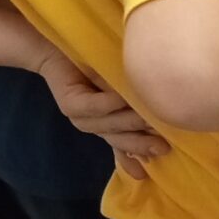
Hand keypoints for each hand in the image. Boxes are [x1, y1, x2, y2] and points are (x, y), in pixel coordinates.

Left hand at [39, 52, 168, 178]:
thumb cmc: (91, 67)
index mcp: (105, 126)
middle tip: (165, 147)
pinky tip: (124, 98)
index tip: (158, 166)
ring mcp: (80, 118)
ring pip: (109, 124)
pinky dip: (109, 103)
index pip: (125, 147)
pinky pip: (93, 106)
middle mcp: (93, 126)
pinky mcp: (70, 104)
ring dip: (130, 122)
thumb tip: (163, 114)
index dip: (140, 157)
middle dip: (142, 145)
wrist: (53, 51)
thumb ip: (135, 104)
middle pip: (120, 140)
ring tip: (152, 118)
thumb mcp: (119, 88)